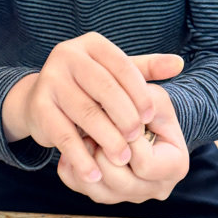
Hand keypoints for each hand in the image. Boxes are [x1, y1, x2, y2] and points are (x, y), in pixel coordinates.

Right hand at [1, 33, 183, 181]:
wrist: (38, 101)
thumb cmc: (88, 87)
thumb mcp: (116, 74)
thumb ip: (146, 68)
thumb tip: (179, 63)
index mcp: (91, 44)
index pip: (123, 66)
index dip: (139, 93)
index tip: (150, 117)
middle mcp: (67, 55)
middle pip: (105, 88)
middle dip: (125, 116)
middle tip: (138, 139)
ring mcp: (50, 80)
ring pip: (86, 113)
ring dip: (108, 139)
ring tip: (123, 159)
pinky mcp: (38, 107)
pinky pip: (64, 135)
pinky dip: (81, 156)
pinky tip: (95, 172)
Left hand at [58, 84, 189, 202]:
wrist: (144, 120)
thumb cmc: (150, 108)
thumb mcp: (154, 98)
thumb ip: (142, 103)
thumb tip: (121, 119)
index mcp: (175, 167)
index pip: (145, 164)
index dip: (127, 142)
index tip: (117, 121)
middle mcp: (156, 188)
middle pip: (122, 183)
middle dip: (103, 155)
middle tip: (93, 131)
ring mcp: (132, 196)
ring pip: (101, 193)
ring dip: (87, 164)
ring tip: (83, 139)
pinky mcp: (109, 196)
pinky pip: (84, 191)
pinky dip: (74, 172)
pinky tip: (73, 151)